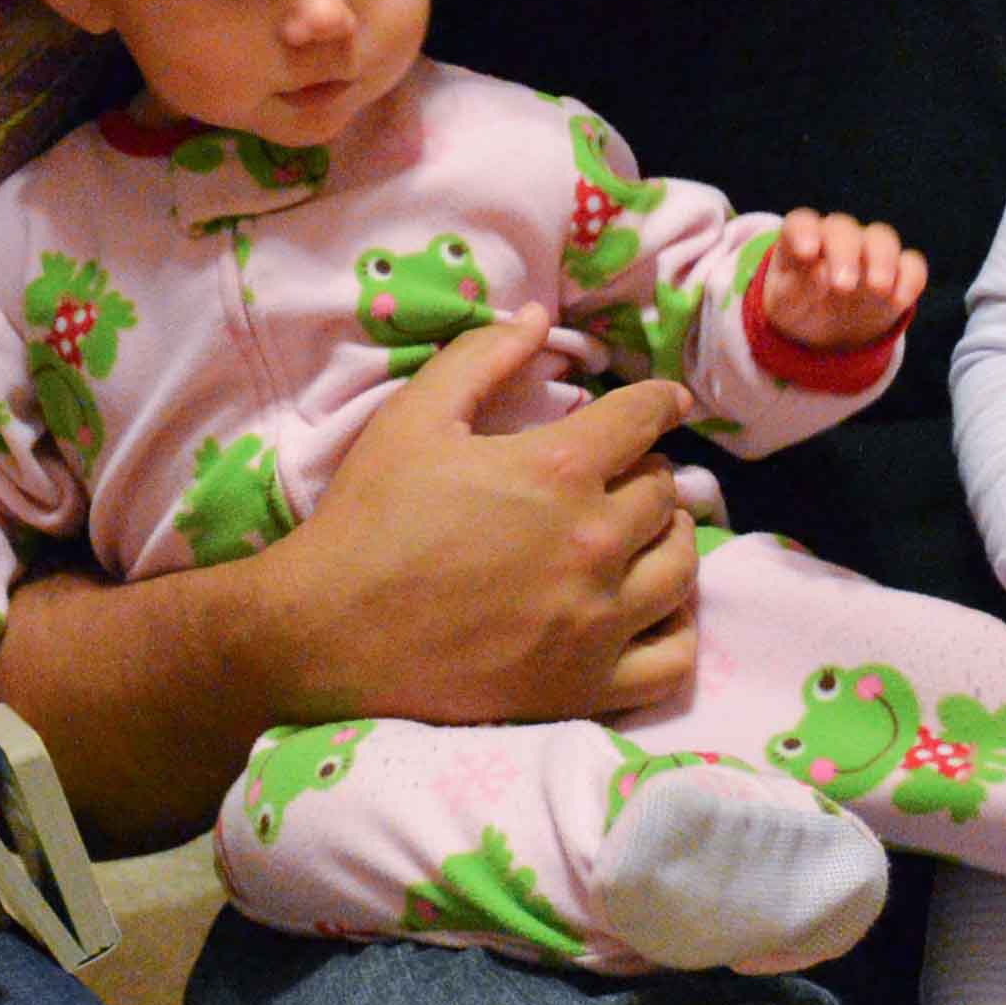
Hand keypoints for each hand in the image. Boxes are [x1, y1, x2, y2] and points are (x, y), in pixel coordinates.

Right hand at [286, 313, 702, 722]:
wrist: (325, 636)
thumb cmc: (367, 520)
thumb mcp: (412, 418)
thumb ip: (480, 358)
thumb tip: (540, 318)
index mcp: (555, 470)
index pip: (643, 419)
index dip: (659, 401)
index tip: (666, 402)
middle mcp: (593, 544)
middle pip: (664, 493)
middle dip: (651, 471)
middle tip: (626, 474)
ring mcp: (596, 622)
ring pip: (680, 569)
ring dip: (672, 539)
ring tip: (648, 534)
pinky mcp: (585, 686)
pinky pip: (672, 660)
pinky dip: (677, 629)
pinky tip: (656, 611)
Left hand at [757, 210, 926, 351]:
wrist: (824, 331)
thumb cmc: (797, 307)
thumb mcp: (784, 307)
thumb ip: (795, 289)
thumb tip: (821, 273)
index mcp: (800, 240)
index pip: (801, 223)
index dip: (804, 232)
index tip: (807, 253)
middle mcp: (836, 239)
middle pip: (843, 229)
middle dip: (844, 253)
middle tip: (842, 286)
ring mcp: (869, 252)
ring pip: (881, 237)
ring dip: (881, 260)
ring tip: (878, 289)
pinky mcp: (898, 273)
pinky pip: (911, 265)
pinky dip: (909, 279)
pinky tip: (899, 302)